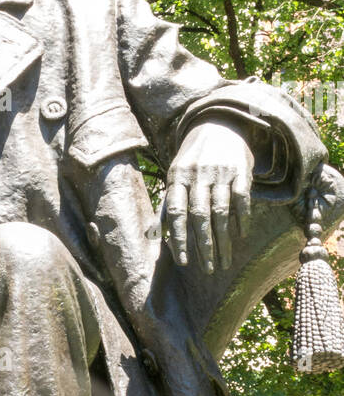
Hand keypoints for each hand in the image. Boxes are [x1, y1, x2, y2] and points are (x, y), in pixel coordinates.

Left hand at [163, 119, 253, 272]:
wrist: (218, 126)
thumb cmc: (192, 161)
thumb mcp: (175, 177)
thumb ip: (166, 206)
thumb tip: (153, 236)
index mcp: (177, 178)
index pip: (176, 212)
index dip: (179, 238)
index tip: (184, 261)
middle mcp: (197, 175)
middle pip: (199, 215)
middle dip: (203, 245)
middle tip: (208, 269)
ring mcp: (220, 172)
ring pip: (221, 211)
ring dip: (223, 239)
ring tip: (224, 261)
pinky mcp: (241, 170)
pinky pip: (241, 197)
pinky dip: (241, 218)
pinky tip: (241, 235)